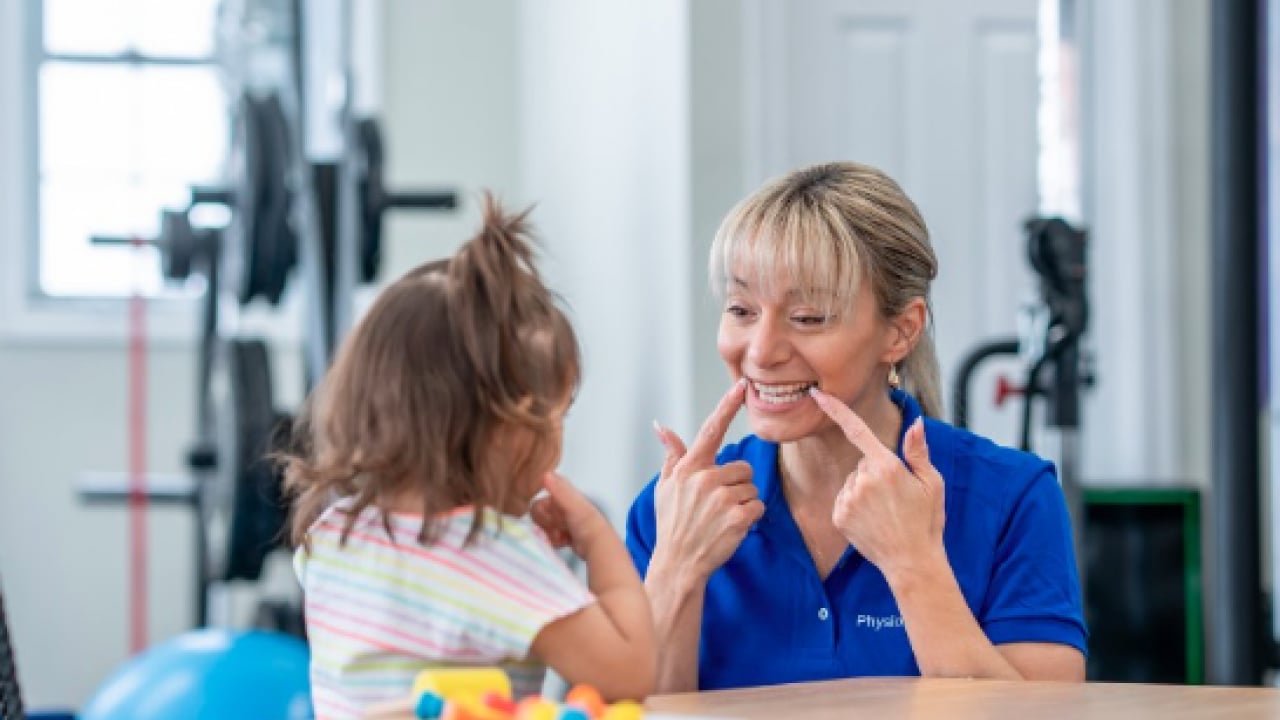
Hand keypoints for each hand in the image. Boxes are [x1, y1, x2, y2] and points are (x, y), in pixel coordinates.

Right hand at [538, 472, 610, 556]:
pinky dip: (554, 542)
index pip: (539, 500)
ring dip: (551, 533)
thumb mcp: (573, 505)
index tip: (552, 514)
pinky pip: (548, 538)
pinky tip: (565, 541)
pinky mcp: (563, 535)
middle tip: (561, 527)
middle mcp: (561, 506)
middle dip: (547, 523)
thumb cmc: (588, 524)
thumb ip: (559, 490)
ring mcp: (562, 521)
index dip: (542, 510)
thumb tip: (546, 473)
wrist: (598, 547)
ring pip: (542, 527)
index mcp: (563, 494)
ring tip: (564, 536)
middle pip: (538, 515)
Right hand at [651, 380, 764, 582]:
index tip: (742, 386)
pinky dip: (750, 518)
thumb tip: (661, 427)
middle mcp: (705, 479)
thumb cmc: (672, 524)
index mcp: (689, 468)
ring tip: (721, 518)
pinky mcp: (738, 517)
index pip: (710, 430)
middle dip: (736, 484)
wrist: (678, 563)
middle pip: (742, 467)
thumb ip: (672, 455)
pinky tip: (730, 528)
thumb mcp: (666, 487)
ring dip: (743, 502)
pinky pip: (758, 506)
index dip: (726, 406)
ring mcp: (722, 498)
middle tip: (716, 505)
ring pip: (751, 487)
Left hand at [810, 388, 945, 582]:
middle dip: (876, 474)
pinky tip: (872, 521)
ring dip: (865, 491)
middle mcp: (863, 480)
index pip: (857, 429)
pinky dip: (854, 507)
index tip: (817, 394)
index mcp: (887, 466)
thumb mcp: (932, 483)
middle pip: (863, 464)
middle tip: (897, 498)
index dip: (835, 409)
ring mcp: (849, 499)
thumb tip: (915, 423)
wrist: (912, 562)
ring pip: (853, 482)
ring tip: (886, 513)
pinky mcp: (839, 516)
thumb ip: (918, 451)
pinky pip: (844, 500)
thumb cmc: (926, 522)